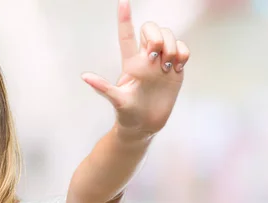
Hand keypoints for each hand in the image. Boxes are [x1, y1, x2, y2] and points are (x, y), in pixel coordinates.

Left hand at [81, 0, 189, 140]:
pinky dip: (182, 53)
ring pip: (168, 36)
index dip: (125, 17)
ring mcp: (162, 62)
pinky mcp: (176, 69)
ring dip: (170, 46)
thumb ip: (103, 88)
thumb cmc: (127, 114)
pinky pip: (183, 49)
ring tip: (166, 67)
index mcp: (130, 62)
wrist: (146, 126)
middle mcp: (146, 58)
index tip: (123, 1)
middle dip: (155, 36)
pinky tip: (177, 66)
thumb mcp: (116, 101)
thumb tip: (85, 77)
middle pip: (151, 29)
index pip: (127, 35)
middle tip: (155, 56)